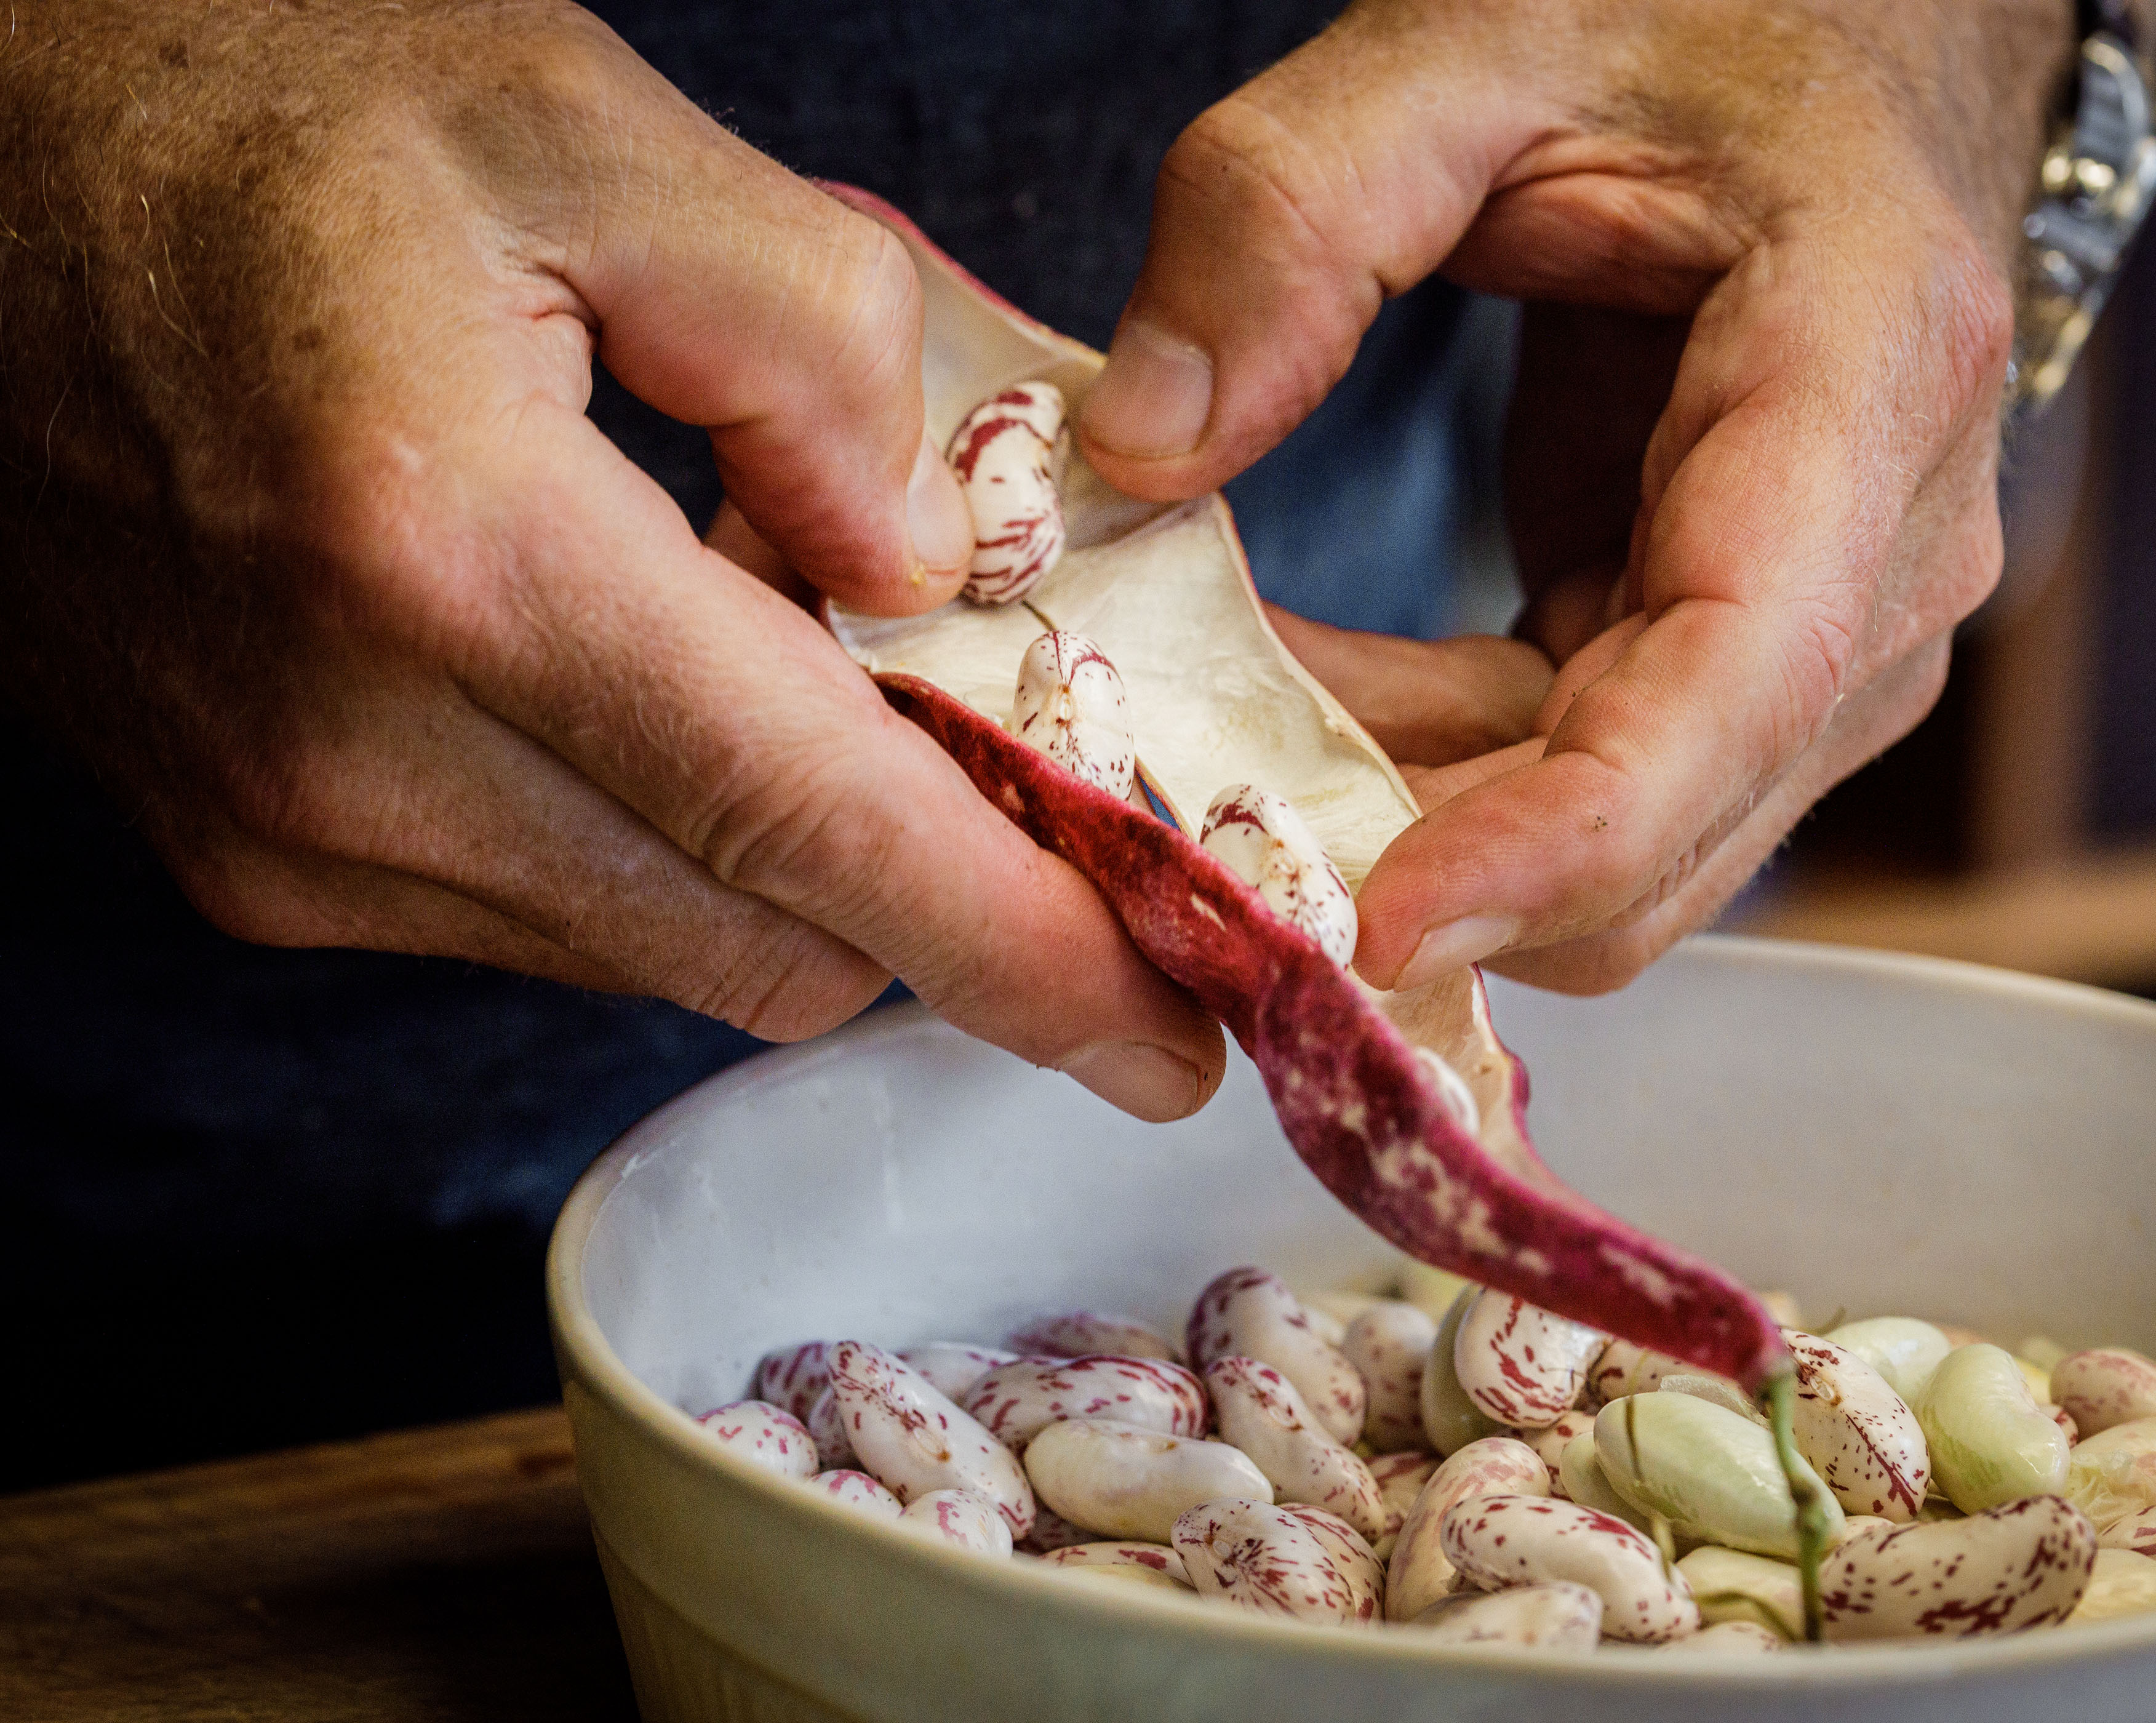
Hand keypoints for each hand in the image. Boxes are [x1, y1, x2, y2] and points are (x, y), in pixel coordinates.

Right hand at [0, 1, 1220, 1118]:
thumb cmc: (269, 128)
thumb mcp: (583, 129)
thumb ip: (807, 336)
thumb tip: (914, 565)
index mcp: (448, 550)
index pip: (807, 820)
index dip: (1016, 948)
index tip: (1163, 1041)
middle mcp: (353, 748)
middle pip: (762, 934)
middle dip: (928, 898)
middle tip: (1016, 786)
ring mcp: (287, 833)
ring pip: (665, 948)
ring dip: (778, 855)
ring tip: (786, 673)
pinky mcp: (256, 861)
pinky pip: (553, 920)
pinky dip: (655, 844)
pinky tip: (647, 693)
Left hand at [1082, 0, 2068, 992]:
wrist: (1834, 40)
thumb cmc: (1689, 21)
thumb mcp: (1467, 47)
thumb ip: (1286, 213)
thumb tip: (1140, 438)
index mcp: (1862, 376)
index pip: (1735, 682)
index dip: (1561, 842)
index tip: (1381, 929)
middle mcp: (1885, 554)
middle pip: (1669, 823)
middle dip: (1440, 866)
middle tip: (1203, 833)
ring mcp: (1826, 630)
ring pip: (1618, 846)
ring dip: (1417, 821)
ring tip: (1224, 726)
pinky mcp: (1740, 660)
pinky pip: (1578, 786)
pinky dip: (1438, 780)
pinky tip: (1307, 697)